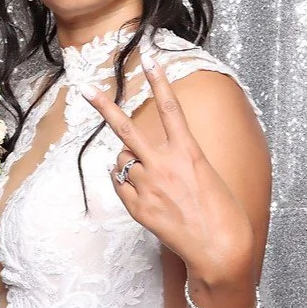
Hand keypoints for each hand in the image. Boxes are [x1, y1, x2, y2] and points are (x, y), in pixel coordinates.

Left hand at [85, 62, 256, 301]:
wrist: (219, 250)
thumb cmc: (222, 213)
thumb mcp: (206, 175)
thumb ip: (177, 159)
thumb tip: (143, 156)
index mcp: (189, 152)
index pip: (170, 108)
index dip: (159, 81)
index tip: (150, 57)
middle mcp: (165, 165)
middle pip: (126, 128)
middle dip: (103, 106)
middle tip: (85, 87)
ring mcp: (148, 187)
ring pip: (122, 159)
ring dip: (128, 160)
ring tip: (149, 176)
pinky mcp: (138, 208)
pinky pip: (120, 184)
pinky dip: (125, 183)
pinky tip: (142, 193)